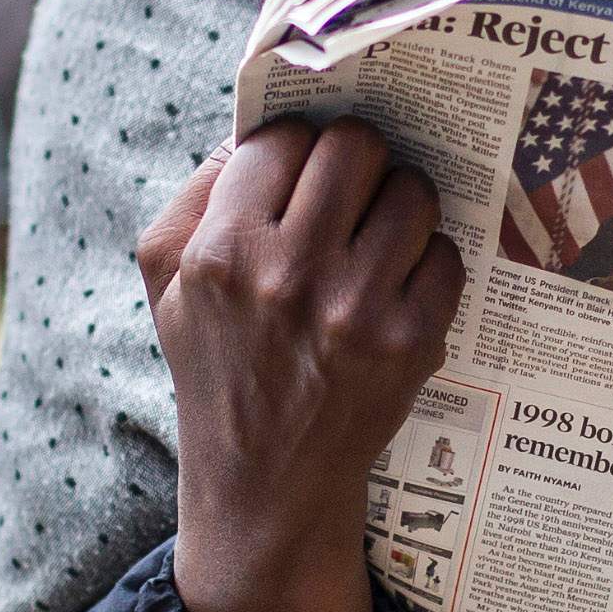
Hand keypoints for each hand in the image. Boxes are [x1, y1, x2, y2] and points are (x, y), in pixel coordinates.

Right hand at [141, 118, 465, 611]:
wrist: (265, 481)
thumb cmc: (216, 364)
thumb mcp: (166, 282)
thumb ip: (195, 193)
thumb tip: (255, 130)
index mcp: (221, 252)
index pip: (281, 139)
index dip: (296, 144)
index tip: (302, 167)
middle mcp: (288, 275)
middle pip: (356, 146)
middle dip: (358, 157)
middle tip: (353, 185)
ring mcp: (355, 309)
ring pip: (412, 193)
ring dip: (400, 203)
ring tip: (379, 234)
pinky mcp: (409, 342)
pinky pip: (446, 254)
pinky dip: (428, 260)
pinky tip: (397, 285)